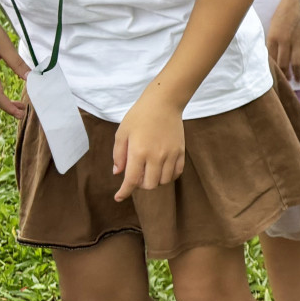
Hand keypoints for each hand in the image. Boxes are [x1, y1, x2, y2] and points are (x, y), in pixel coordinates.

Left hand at [111, 87, 185, 201]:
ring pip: (164, 181)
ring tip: (149, 172)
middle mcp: (156, 156)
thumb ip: (118, 155)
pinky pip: (177, 173)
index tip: (118, 197)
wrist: (164, 103)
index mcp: (138, 151)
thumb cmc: (139, 116)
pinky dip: (168, 176)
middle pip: (150, 185)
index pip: (131, 180)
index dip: (124, 192)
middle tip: (135, 176)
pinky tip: (162, 170)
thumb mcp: (122, 133)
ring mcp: (171, 155)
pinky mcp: (181, 152)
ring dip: (154, 181)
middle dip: (140, 185)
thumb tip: (118, 172)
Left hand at [266, 0, 299, 82]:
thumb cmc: (288, 5)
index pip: (270, 57)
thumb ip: (275, 34)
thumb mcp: (275, 20)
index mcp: (272, 35)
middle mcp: (283, 41)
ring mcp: (297, 41)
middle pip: (282, 63)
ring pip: (295, 63)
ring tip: (298, 81)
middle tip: (286, 83)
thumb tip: (275, 48)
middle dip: (284, 74)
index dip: (272, 68)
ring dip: (297, 74)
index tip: (274, 75)